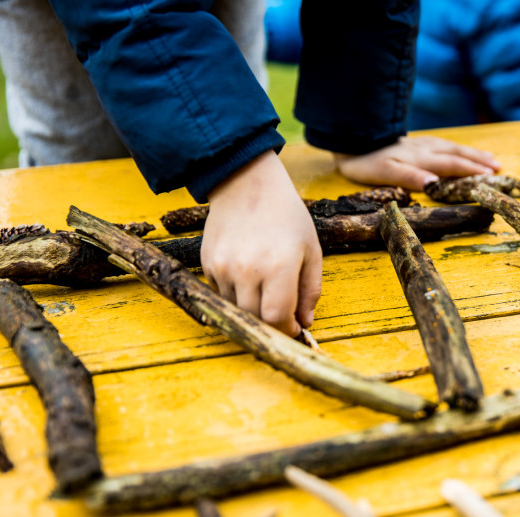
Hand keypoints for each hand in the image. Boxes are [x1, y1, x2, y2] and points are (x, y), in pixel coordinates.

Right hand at [202, 150, 321, 336]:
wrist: (246, 184)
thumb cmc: (286, 216)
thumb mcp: (311, 250)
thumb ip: (311, 290)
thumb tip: (304, 323)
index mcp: (278, 266)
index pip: (277, 317)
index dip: (286, 329)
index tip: (293, 328)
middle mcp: (247, 270)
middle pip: (255, 318)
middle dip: (270, 322)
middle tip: (282, 315)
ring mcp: (223, 268)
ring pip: (236, 309)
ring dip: (252, 309)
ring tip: (265, 288)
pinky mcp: (208, 264)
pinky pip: (221, 294)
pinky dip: (236, 294)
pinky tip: (248, 275)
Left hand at [333, 136, 499, 189]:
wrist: (351, 140)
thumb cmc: (367, 162)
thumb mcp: (385, 173)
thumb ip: (409, 177)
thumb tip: (433, 184)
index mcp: (421, 159)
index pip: (452, 165)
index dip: (473, 171)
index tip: (492, 177)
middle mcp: (426, 149)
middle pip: (458, 154)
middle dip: (479, 162)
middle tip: (500, 168)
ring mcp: (422, 144)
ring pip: (453, 148)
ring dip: (473, 154)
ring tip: (491, 159)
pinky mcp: (416, 142)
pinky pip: (445, 145)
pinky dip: (459, 149)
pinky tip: (462, 150)